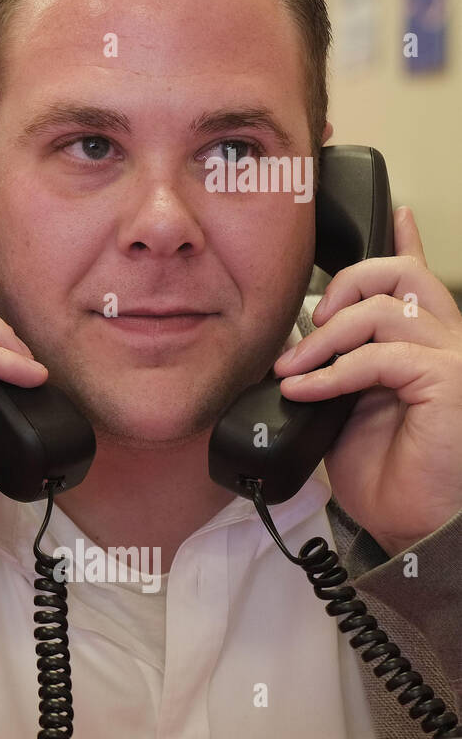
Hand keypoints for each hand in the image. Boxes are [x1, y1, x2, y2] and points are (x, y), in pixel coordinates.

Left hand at [272, 206, 461, 555]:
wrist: (411, 525)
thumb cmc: (387, 475)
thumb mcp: (343, 409)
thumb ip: (332, 368)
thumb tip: (293, 347)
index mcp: (422, 344)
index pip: (418, 278)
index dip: (404, 242)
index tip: (393, 213)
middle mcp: (446, 343)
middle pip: (401, 274)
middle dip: (347, 285)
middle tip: (311, 324)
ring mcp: (452, 360)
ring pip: (386, 310)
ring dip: (325, 338)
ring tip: (293, 369)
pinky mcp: (449, 383)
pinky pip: (381, 356)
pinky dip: (333, 371)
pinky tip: (304, 389)